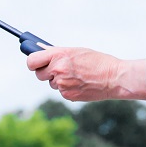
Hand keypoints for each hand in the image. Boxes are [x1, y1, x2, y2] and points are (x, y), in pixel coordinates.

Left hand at [26, 46, 145, 101]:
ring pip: (52, 83)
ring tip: (75, 75)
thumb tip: (41, 51)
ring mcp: (62, 84)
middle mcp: (58, 69)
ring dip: (58, 80)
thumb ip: (58, 53)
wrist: (114, 77)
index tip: (35, 63)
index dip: (32, 62)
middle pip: (39, 74)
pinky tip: (80, 83)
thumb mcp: (76, 51)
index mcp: (59, 55)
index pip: (32, 61)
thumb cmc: (97, 61)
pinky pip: (61, 91)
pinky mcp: (67, 95)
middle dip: (46, 72)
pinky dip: (68, 88)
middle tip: (56, 69)